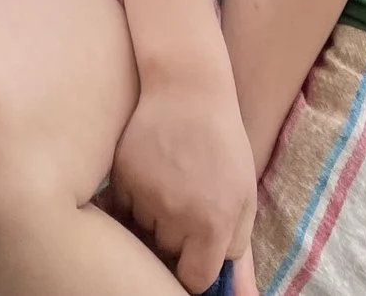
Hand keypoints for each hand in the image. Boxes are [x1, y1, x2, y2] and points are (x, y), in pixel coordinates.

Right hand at [108, 70, 256, 292]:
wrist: (186, 89)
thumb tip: (235, 291)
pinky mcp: (121, 176)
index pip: (194, 278)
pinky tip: (149, 174)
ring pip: (141, 230)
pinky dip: (132, 199)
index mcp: (213, 224)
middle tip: (186, 205)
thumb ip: (236, 248)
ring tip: (167, 185)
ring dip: (151, 219)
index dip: (194, 272)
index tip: (195, 259)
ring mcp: (145, 195)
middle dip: (175, 239)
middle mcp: (176, 215)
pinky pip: (121, 207)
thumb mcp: (244, 197)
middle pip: (166, 253)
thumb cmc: (223, 144)